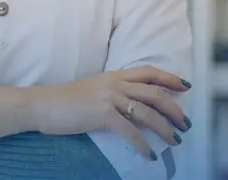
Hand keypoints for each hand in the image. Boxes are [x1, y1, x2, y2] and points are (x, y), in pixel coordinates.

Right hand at [28, 67, 190, 160]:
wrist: (42, 105)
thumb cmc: (63, 100)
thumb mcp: (93, 89)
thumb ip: (113, 92)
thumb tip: (132, 107)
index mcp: (114, 75)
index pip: (148, 72)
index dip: (170, 78)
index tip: (185, 86)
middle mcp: (115, 83)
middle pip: (155, 93)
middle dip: (175, 109)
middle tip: (185, 124)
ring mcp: (109, 98)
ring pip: (148, 112)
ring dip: (165, 128)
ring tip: (174, 141)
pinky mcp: (103, 115)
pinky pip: (131, 132)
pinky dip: (143, 145)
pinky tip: (149, 155)